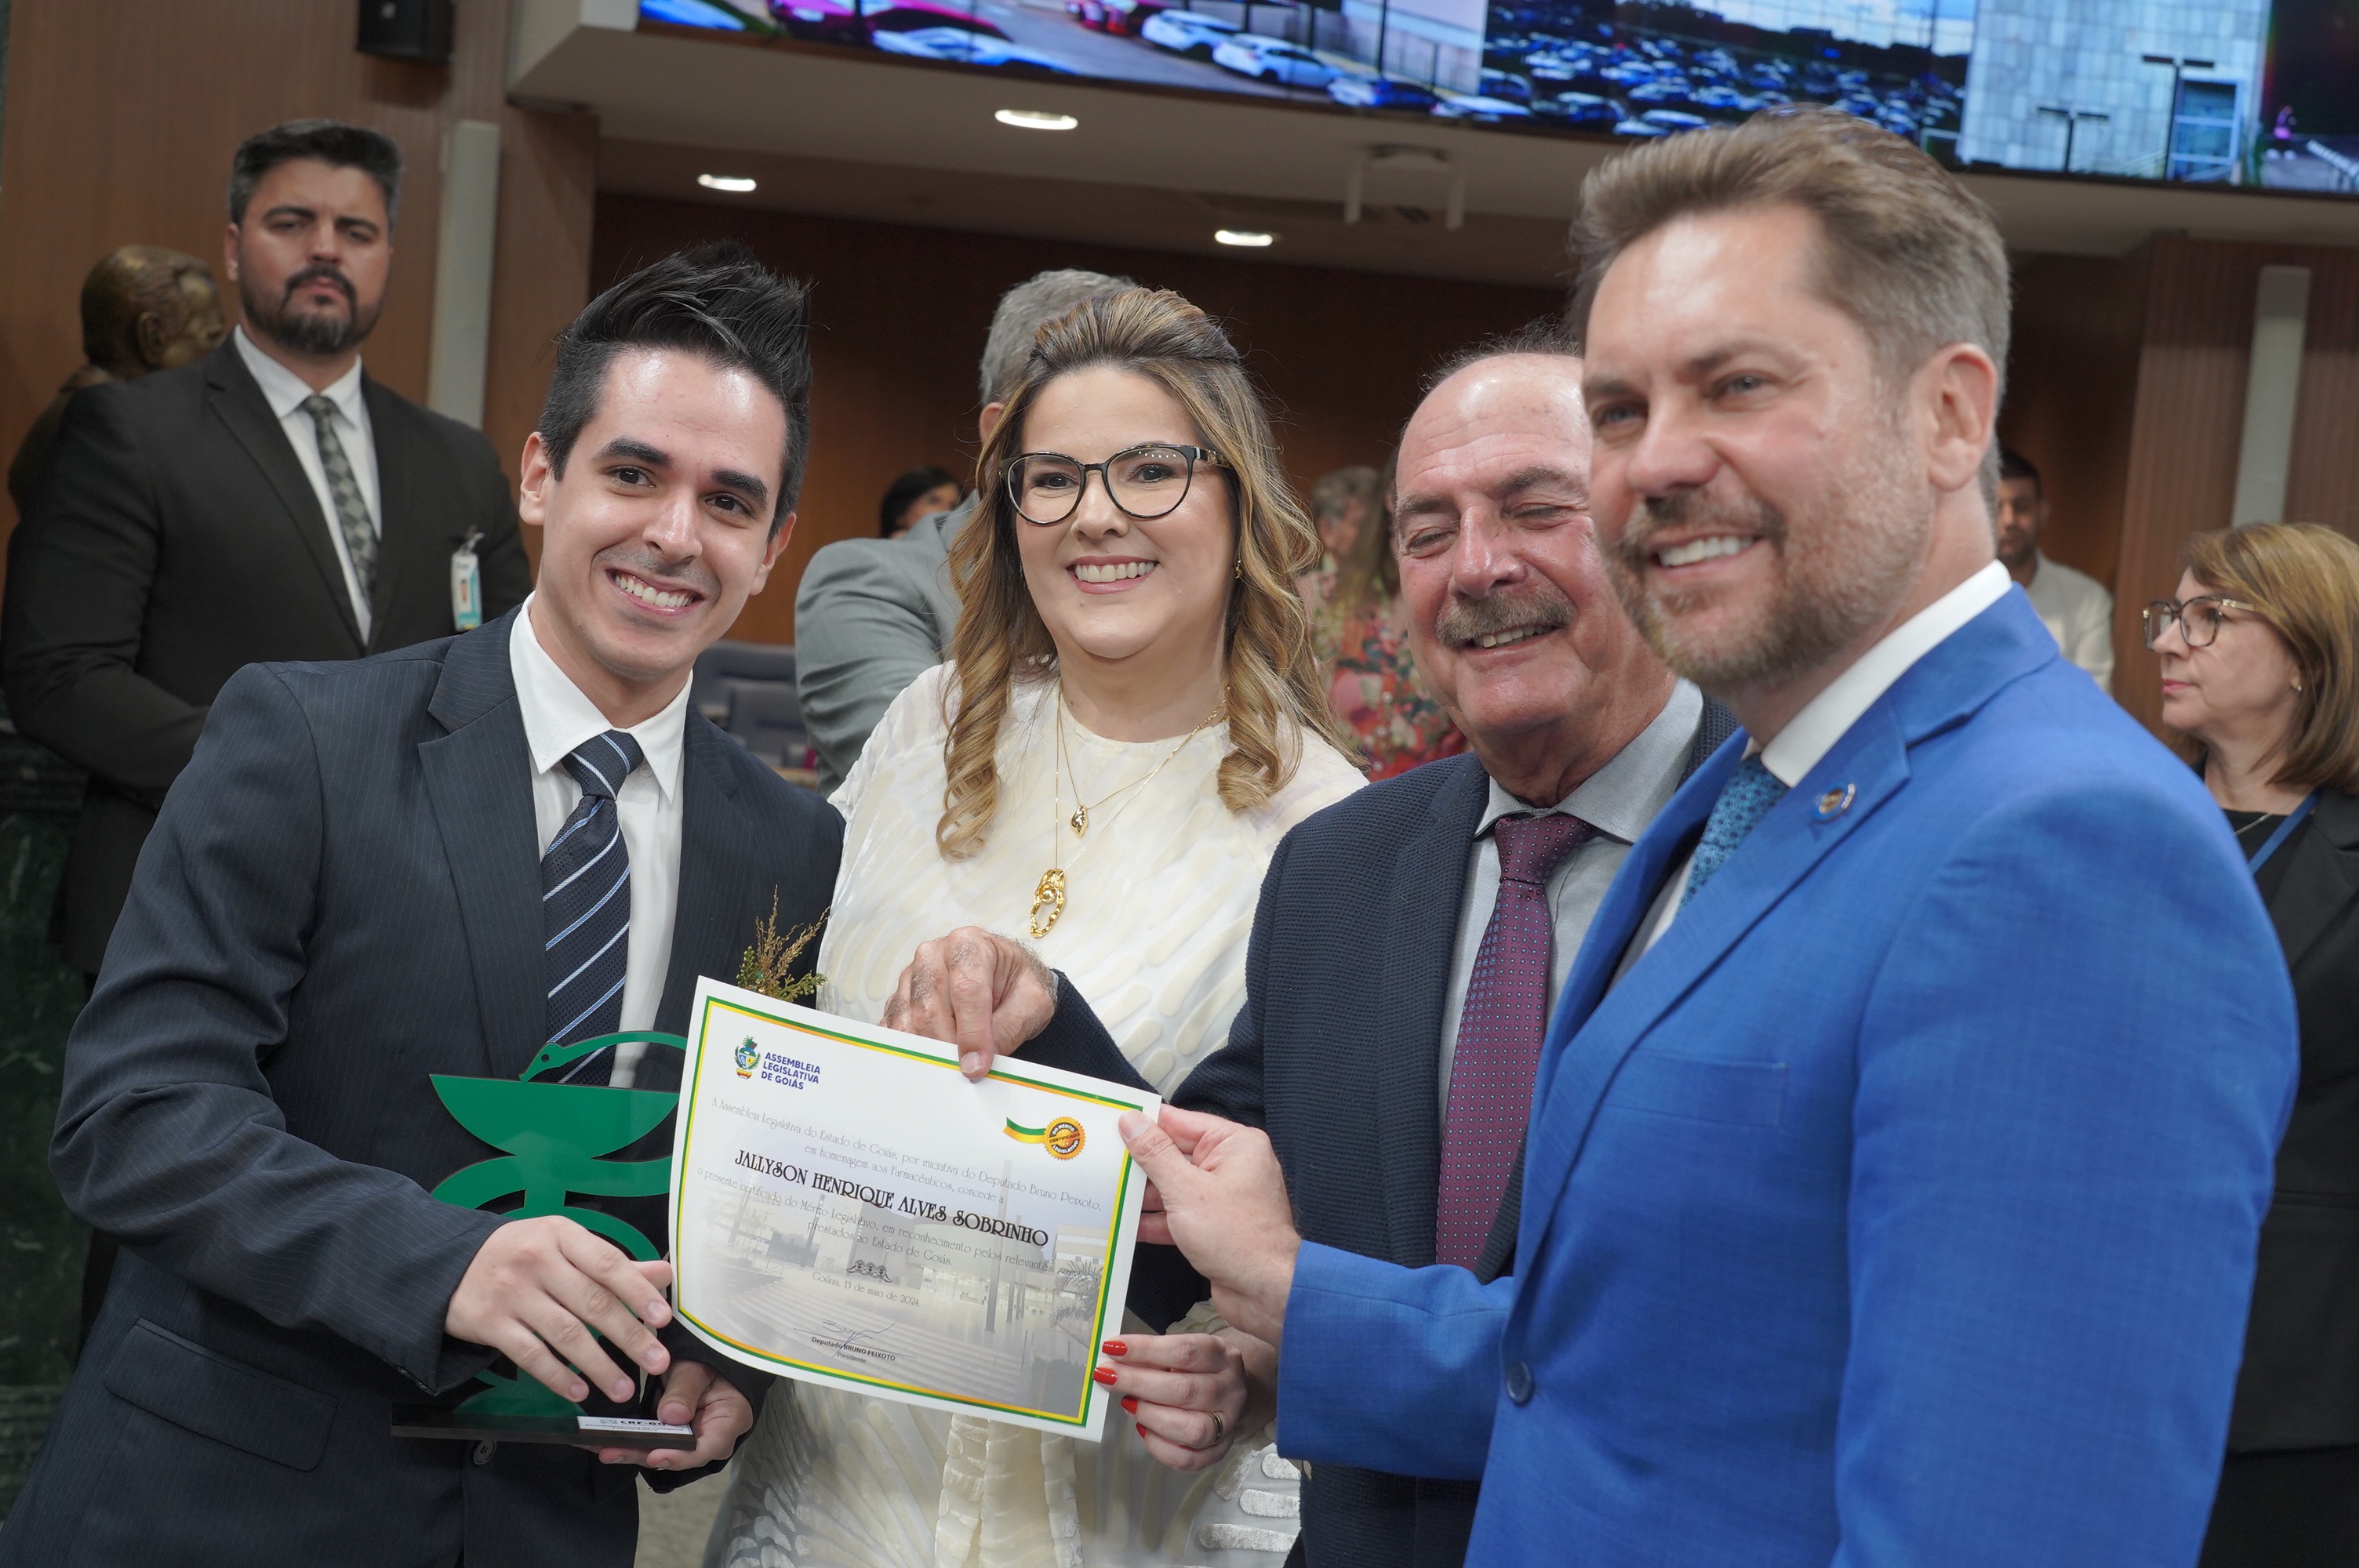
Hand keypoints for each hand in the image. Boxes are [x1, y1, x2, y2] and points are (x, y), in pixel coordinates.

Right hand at [445, 1215, 673, 1404]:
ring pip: (564, 1333)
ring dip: (599, 1365)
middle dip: (629, 1335)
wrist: (447, 1265)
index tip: (663, 1318)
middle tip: (657, 1361)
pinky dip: (557, 1375)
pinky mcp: (489, 1323)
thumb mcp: (563, 1245)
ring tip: (623, 1388)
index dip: (638, 1291)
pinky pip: (530, 1354)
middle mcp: (537, 1260)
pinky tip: (579, 1391)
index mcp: (561, 1235)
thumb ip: (612, 1263)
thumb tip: (663, 1274)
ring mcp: (511, 1292)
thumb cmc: (520, 1254)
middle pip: (591, 1302)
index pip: (608, 1263)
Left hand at [594, 1359, 753, 1469]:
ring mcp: (690, 1438)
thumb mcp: (697, 1367)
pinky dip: (630, 1440)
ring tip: (600, 1447)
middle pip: (679, 1455)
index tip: (656, 1454)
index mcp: (729, 1420)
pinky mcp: (672, 1434)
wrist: (705, 1353)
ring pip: (662, 1451)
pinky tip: (604, 1440)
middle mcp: (710, 1437)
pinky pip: (652, 1442)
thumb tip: (670, 1417)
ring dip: (631, 1450)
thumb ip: (685, 1391)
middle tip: (611, 1452)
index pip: (707, 1447)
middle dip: (644, 1454)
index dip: (681, 1456)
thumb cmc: (709, 1356)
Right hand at [881, 925, 1056, 1079]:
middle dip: (949, 1047)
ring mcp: (910, 977)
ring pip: (908, 1022)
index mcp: (969, 945)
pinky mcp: (898, 999)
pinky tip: (934, 1057)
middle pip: (930, 1009)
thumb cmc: (1016, 985)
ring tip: (954, 1064)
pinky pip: (894, 1030)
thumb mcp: (1033, 1001)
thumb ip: (1012, 1026)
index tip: (978, 1066)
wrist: (1004, 978)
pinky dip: (912, 1050)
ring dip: (930, 1050)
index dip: (972, 1033)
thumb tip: (978, 1058)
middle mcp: (933, 955)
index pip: (966, 990)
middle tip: (968, 1072)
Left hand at [1095, 1329, 1274, 1471]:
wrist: (1229, 1393)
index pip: (1184, 1351)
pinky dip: (1159, 1447)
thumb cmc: (1197, 1369)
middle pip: (1184, 1390)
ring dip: (1151, 1416)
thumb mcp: (1183, 1351)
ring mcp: (1228, 1424)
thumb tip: (1113, 1360)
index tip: (1113, 1348)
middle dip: (1138, 1383)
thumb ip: (1153, 1355)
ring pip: (1191, 1429)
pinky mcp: (1219, 1451)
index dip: (1145, 1349)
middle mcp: (1230, 1390)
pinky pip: (1188, 1459)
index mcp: (1222, 1356)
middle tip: (1107, 1376)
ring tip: (1127, 1404)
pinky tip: (1142, 1429)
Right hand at [1120, 1107, 1300, 1345]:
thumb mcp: (1186, 1191)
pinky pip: (1180, 1213)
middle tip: (1101, 1159)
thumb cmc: (1240, 1239)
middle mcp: (1232, 1166)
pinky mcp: (1216, 1225)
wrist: (1266, 1293)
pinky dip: (1157, 1219)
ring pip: (1175, 1186)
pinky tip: (1127, 1224)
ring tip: (1108, 1191)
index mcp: (1235, 1145)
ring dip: (1144, 1194)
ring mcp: (1224, 1197)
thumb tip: (1133, 1122)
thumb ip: (1156, 1155)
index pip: (1181, 1121)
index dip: (1146, 1122)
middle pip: (1176, 1154)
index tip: (1113, 1120)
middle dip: (1140, 1162)